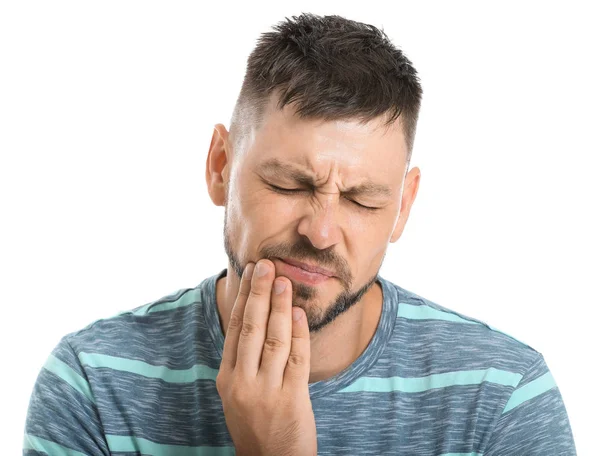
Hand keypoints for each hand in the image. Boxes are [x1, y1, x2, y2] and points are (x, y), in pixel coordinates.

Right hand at [216, 259, 317, 455]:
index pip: (236, 329)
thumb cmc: (256, 424)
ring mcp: (266, 392)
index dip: (244, 298)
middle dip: (259, 294)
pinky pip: (296, 360)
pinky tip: (298, 314)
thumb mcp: (238, 393)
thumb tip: (255, 319)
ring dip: (279, 307)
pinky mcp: (291, 400)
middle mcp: (242, 383)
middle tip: (266, 265)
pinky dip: (298, 335)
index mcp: (227, 378)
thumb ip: (244, 361)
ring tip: (284, 281)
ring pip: (273, 340)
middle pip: (251, 329)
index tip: (251, 273)